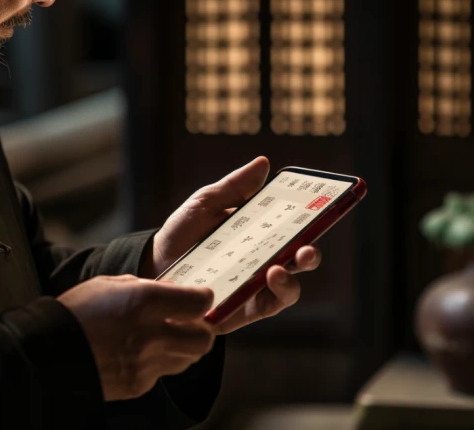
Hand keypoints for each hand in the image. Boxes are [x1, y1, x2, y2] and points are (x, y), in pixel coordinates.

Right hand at [57, 275, 214, 400]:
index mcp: (144, 301)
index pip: (198, 303)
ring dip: (184, 346)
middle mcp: (150, 335)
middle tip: (192, 321)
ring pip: (189, 358)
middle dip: (202, 328)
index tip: (201, 297)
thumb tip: (174, 291)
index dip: (204, 299)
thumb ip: (147, 286)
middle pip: (204, 338)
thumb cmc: (77, 312)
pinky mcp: (139, 384)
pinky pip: (165, 372)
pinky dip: (161, 361)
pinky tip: (143, 352)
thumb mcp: (111, 284)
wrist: (47, 352)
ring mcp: (146, 363)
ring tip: (167, 336)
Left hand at [146, 157, 322, 334]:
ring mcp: (256, 287)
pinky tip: (264, 281)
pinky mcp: (244, 310)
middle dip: (311, 253)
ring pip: (289, 287)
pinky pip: (268, 306)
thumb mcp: (206, 203)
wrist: (153, 268)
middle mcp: (265, 260)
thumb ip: (234, 186)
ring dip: (291, 278)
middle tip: (308, 248)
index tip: (321, 207)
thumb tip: (263, 163)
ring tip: (277, 269)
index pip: (295, 226)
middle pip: (300, 258)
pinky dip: (273, 295)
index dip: (313, 218)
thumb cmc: (183, 233)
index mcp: (262, 232)